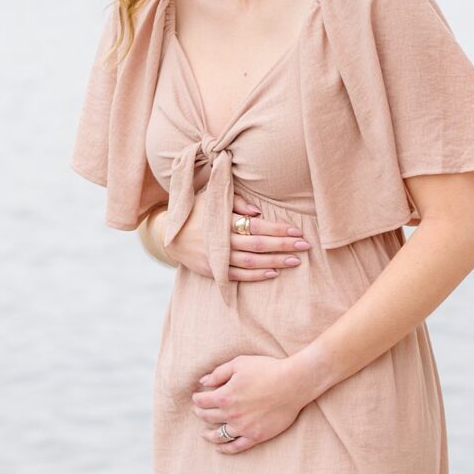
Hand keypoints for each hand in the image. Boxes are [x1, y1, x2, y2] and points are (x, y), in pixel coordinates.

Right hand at [157, 191, 310, 279]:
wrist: (169, 234)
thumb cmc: (196, 212)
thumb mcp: (211, 198)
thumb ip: (236, 201)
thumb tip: (258, 212)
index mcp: (222, 219)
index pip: (256, 226)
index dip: (277, 229)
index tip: (296, 231)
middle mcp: (220, 240)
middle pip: (257, 244)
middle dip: (283, 246)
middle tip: (304, 246)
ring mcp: (215, 257)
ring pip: (250, 262)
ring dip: (274, 262)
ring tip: (295, 261)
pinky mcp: (212, 271)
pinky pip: (237, 275)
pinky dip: (256, 275)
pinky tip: (273, 273)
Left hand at [190, 352, 311, 453]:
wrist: (293, 383)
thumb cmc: (267, 369)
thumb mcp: (239, 364)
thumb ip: (218, 373)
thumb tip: (203, 382)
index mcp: (224, 396)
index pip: (201, 401)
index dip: (197, 398)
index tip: (197, 397)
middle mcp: (231, 414)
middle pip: (207, 417)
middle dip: (200, 413)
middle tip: (198, 411)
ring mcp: (243, 427)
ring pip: (219, 435)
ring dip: (208, 434)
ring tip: (205, 434)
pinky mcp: (256, 436)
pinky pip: (236, 446)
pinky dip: (225, 448)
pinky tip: (219, 448)